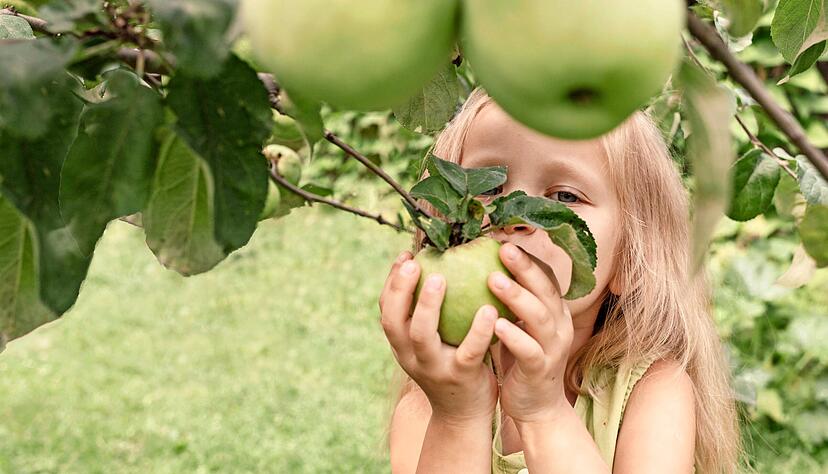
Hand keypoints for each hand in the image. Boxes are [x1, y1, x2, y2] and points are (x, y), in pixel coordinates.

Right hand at [378, 251, 498, 423]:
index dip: (391, 283)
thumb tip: (439, 264)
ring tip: (440, 278)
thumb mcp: (432, 342)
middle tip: (413, 263)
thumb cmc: (451, 364)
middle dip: (399, 290)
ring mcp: (433, 368)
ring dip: (428, 306)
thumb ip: (430, 313)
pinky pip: (468, 352)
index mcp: (402, 345)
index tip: (405, 256)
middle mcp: (411, 356)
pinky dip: (477, 330)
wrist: (464, 414)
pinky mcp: (461, 378)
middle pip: (394, 321)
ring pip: (422, 336)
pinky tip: (489, 308)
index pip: (386, 311)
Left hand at [488, 242, 574, 424]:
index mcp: (553, 310)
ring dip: (517, 297)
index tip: (503, 238)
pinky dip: (514, 336)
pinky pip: (529, 351)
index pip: (545, 276)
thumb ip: (508, 298)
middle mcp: (558, 324)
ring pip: (540, 317)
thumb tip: (480, 263)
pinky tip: (496, 324)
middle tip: (502, 248)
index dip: (528, 257)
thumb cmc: (521, 357)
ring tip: (493, 279)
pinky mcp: (541, 370)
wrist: (537, 407)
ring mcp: (553, 347)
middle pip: (546, 290)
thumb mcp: (519, 323)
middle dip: (525, 267)